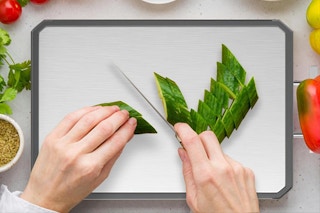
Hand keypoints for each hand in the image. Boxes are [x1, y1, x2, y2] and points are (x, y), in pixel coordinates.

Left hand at [21, 106, 136, 212]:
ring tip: (112, 109)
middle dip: (118, 118)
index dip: (127, 129)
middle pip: (104, 128)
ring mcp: (63, 144)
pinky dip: (85, 110)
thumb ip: (113, 155)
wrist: (45, 196)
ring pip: (88, 119)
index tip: (131, 123)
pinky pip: (70, 117)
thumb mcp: (99, 177)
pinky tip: (94, 109)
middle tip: (124, 114)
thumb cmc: (70, 191)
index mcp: (90, 167)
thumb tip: (124, 137)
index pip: (115, 141)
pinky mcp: (52, 137)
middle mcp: (76, 154)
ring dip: (104, 111)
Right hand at [175, 123, 258, 212]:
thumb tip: (183, 154)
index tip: (179, 127)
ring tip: (213, 176)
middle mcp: (223, 168)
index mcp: (205, 175)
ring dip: (212, 156)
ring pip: (219, 149)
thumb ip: (187, 172)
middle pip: (207, 136)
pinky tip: (224, 180)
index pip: (192, 141)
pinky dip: (224, 165)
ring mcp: (237, 168)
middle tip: (194, 149)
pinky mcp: (246, 170)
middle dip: (198, 138)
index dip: (183, 129)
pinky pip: (231, 160)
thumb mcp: (194, 199)